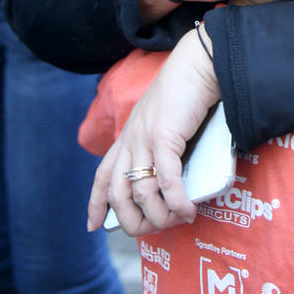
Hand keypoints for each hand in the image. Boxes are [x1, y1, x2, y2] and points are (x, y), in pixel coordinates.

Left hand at [87, 28, 220, 234]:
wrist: (198, 64)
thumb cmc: (189, 90)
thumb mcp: (164, 119)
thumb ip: (161, 141)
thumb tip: (174, 174)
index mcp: (128, 135)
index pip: (103, 175)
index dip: (96, 203)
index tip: (94, 226)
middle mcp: (130, 139)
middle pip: (118, 194)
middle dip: (134, 221)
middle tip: (156, 230)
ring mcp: (145, 138)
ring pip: (141, 192)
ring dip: (160, 216)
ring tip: (179, 221)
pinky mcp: (164, 136)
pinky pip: (166, 180)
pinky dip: (177, 201)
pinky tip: (188, 210)